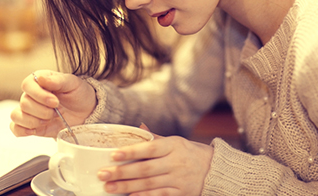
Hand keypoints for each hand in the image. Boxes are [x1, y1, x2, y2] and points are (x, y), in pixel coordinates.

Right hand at [9, 70, 96, 137]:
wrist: (86, 111)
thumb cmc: (79, 93)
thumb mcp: (73, 83)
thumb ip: (58, 80)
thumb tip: (41, 78)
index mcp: (40, 81)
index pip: (27, 85)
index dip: (39, 95)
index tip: (55, 102)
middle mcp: (32, 95)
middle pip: (24, 103)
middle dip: (43, 111)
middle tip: (58, 111)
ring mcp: (30, 110)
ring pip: (17, 116)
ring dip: (35, 121)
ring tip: (51, 119)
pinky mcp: (30, 124)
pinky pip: (16, 128)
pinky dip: (23, 130)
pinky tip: (36, 129)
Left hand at [97, 125, 213, 195]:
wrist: (215, 170)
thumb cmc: (191, 153)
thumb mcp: (176, 142)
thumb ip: (156, 138)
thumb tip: (138, 128)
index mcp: (174, 145)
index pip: (150, 148)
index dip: (131, 151)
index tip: (113, 154)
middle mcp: (176, 162)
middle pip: (145, 168)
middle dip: (122, 172)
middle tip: (102, 174)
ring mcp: (178, 179)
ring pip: (148, 184)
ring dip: (126, 186)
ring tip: (109, 187)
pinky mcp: (180, 193)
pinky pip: (159, 195)